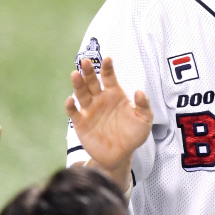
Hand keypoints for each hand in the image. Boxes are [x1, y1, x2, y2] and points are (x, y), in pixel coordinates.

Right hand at [65, 57, 152, 175]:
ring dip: (78, 84)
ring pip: (81, 94)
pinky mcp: (81, 123)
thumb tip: (140, 91)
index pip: (109, 77)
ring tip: (75, 74)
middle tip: (85, 61)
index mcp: (115, 94)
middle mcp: (100, 99)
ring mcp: (90, 110)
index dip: (108, 68)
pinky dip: (70, 106)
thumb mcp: (144, 119)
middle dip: (88, 71)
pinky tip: (71, 100)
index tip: (108, 59)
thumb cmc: (133, 134)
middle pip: (92, 82)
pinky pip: (74, 113)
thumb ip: (143, 105)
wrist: (121, 154)